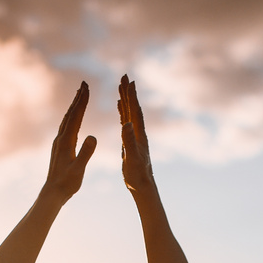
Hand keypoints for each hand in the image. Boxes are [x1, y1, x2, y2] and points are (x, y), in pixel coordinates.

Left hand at [42, 81, 95, 203]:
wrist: (53, 193)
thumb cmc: (67, 183)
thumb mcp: (79, 169)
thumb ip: (86, 153)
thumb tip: (93, 136)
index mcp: (66, 141)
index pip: (76, 117)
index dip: (82, 102)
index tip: (87, 88)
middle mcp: (61, 138)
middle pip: (70, 114)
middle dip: (78, 98)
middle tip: (84, 84)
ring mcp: (59, 142)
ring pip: (67, 119)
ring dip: (74, 106)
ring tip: (80, 95)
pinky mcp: (60, 147)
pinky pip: (66, 127)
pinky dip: (72, 117)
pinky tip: (74, 117)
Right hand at [117, 74, 154, 194]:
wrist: (142, 185)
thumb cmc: (137, 174)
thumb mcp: (131, 158)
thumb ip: (129, 141)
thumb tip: (126, 124)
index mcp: (138, 135)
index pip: (134, 111)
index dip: (131, 96)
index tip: (128, 81)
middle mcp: (138, 132)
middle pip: (132, 108)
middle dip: (128, 92)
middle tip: (125, 76)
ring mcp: (134, 136)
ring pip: (129, 113)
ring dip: (125, 99)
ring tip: (122, 86)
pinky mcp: (130, 140)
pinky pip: (125, 121)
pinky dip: (122, 111)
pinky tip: (119, 106)